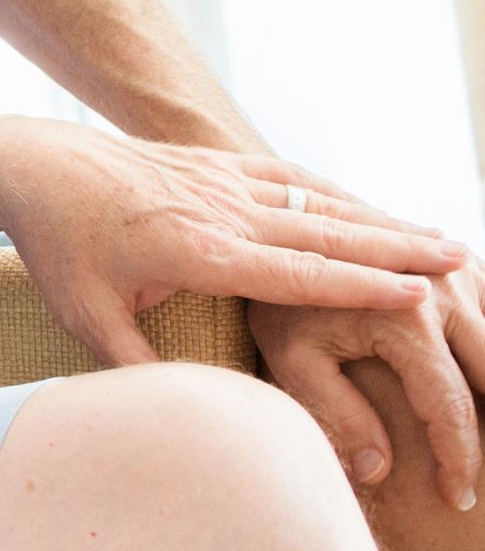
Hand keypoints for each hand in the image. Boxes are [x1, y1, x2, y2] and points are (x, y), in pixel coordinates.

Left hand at [0, 123, 465, 367]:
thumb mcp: (86, 316)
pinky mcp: (209, 162)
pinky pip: (282, 175)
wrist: (31, 162)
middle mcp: (218, 210)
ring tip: (438, 236)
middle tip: (458, 262)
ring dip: (377, 220)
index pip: (294, 274)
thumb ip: (136, 367)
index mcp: (197, 250)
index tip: (418, 295)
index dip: (358, 286)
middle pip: (322, 234)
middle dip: (394, 251)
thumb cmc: (56, 243)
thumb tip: (180, 413)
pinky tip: (362, 202)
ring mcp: (216, 180)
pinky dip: (329, 190)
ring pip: (313, 203)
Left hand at [252, 251, 484, 512]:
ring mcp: (453, 273)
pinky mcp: (455, 265)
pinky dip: (482, 347)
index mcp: (405, 319)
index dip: (459, 460)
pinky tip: (467, 375)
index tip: (455, 496)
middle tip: (475, 468)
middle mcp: (440, 289)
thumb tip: (377, 470)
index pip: (451, 407)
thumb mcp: (290, 356)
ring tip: (470, 426)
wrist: (271, 237)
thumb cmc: (275, 302)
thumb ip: (337, 412)